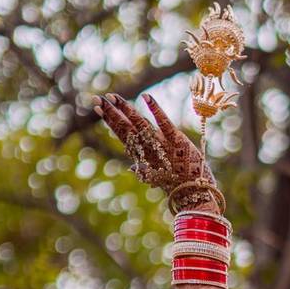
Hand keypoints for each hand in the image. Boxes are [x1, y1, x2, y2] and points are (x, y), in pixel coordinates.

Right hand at [93, 93, 223, 213]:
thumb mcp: (157, 176)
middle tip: (96, 98)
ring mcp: (161, 144)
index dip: (109, 120)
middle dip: (110, 113)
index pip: (122, 134)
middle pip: (125, 127)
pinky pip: (164, 122)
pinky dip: (155, 109)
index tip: (98, 107)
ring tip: (112, 96)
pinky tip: (146, 96)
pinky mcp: (177, 139)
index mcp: (142, 155)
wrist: (193, 193)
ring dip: (125, 109)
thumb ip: (143, 169)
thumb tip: (131, 167)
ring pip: (139, 124)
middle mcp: (147, 149)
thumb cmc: (176, 183)